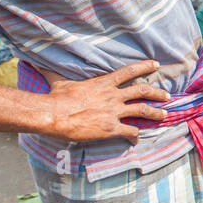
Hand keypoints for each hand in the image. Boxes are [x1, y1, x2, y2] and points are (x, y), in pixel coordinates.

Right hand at [43, 60, 171, 144]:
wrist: (54, 115)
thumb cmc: (56, 98)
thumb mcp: (58, 81)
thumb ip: (53, 72)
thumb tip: (35, 62)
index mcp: (103, 83)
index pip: (129, 71)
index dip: (145, 67)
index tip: (156, 64)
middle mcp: (113, 96)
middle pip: (143, 91)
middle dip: (157, 93)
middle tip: (168, 96)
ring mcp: (113, 112)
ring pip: (142, 111)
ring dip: (155, 113)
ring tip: (164, 115)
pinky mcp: (111, 128)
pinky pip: (130, 132)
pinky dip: (135, 136)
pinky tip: (136, 140)